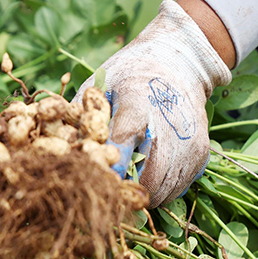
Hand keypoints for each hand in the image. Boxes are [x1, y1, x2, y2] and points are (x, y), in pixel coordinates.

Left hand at [73, 0, 231, 207]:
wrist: (179, 63)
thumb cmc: (129, 76)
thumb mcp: (100, 86)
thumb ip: (80, 117)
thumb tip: (56, 148)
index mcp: (138, 106)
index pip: (123, 144)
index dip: (107, 168)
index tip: (92, 183)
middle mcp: (169, 128)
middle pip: (145, 179)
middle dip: (120, 192)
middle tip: (100, 192)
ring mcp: (189, 144)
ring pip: (161, 192)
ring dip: (138, 195)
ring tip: (120, 184)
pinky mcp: (200, 155)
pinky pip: (176, 190)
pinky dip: (157, 191)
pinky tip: (142, 176)